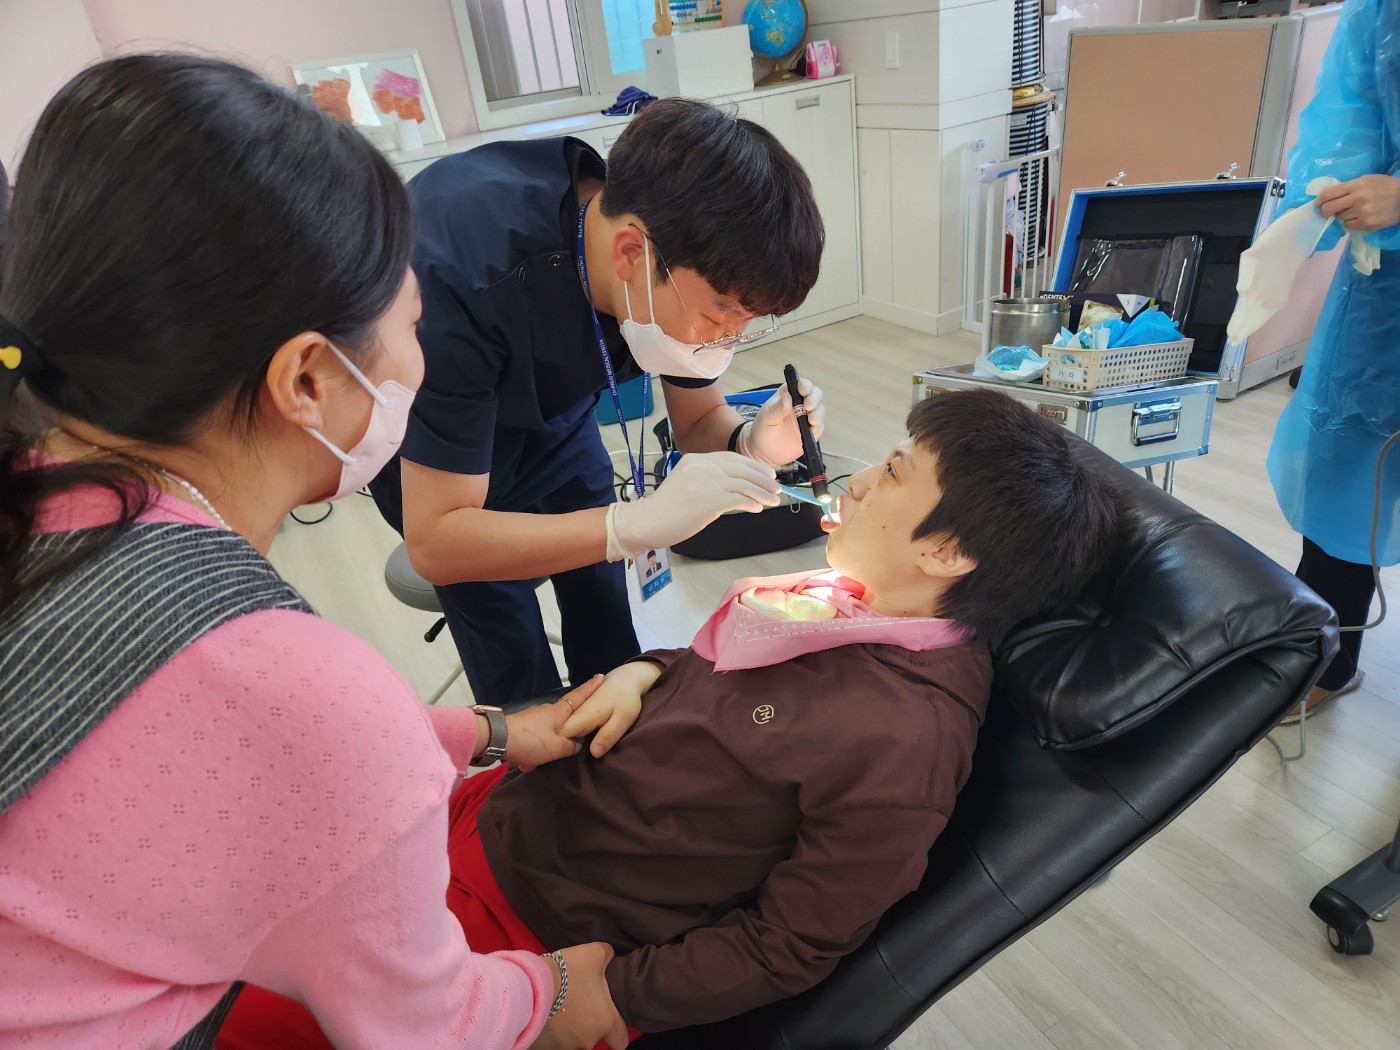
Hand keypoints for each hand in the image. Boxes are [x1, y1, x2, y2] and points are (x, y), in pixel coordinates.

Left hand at [503, 676, 603, 771]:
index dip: (591, 689)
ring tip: (534, 763)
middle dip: (563, 737)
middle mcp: (546, 711)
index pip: (579, 697)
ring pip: (545, 734)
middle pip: (563, 721)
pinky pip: (532, 739)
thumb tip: (575, 744)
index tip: (601, 678)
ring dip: (542, 750)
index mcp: (559, 712)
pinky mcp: (520, 726)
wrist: (496, 738)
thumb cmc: (531, 740)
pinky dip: (531, 751)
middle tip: (561, 751)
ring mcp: (532, 717)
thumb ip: (571, 746)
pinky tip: (524, 763)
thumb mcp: (557, 748)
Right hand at [531, 942, 628, 1049]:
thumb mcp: (595, 953)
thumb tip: (610, 957)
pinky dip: (550, 1030)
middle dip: (586, 1023)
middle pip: (592, 1037)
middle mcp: (588, 1039)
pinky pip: (552, 1041)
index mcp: (605, 1021)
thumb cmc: (567, 971)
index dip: (617, 1031)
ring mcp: (565, 1045)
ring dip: (568, 1027)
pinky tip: (545, 1015)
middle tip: (576, 1003)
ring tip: (557, 1007)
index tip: (609, 1020)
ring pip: (571, 1040)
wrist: (531, 984)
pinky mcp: (545, 1046)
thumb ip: (608, 957)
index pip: (620, 1040)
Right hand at [561, 661, 661, 756]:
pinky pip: (567, 724)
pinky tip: (572, 740)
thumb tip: (594, 754)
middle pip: (558, 733)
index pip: (561, 736)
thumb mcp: (623, 719)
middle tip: (555, 758)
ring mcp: (574, 710)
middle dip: (556, 746)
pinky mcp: (578, 710)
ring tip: (561, 751)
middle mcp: (574, 713)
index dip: (557, 749)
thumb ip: (608, 736)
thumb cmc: (626, 698)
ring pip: (561, 728)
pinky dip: (568, 732)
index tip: (559, 759)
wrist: (626, 678)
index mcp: (582, 716)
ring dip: (561, 740)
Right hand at [608, 452, 779, 560]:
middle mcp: (702, 466)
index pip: (731, 458)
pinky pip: (738, 499)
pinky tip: (757, 508)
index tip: (766, 473)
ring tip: (772, 500)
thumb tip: (738, 488)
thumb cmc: (667, 509)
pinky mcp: (709, 499)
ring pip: (744, 484)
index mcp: (695, 459)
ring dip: (762, 493)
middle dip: (762, 478)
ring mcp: (705, 482)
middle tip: (776, 487)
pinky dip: (751, 503)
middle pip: (741, 468)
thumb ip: (709, 480)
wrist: (647, 521)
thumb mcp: (688, 483)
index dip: (752, 466)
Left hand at [736, 377, 825, 467]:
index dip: (805, 385)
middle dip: (814, 399)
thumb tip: (789, 397)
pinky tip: (812, 430)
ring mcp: (807, 417)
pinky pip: (819, 427)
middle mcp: (800, 404)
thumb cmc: (763, 429)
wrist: (763, 451)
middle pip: (815, 395)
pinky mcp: (811, 431)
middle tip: (808, 406)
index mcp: (788, 394)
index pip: (800, 384)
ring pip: (819, 410)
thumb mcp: (767, 417)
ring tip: (811, 420)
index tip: (803, 391)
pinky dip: (818, 427)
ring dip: (818, 413)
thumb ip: (778, 407)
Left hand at [1314, 175, 1399, 232]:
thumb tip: (1330, 196)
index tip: (1319, 203)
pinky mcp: (1367, 224)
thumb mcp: (1367, 180)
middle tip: (1328, 211)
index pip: (1328, 194)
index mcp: (1356, 185)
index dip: (1320, 199)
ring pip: (1340, 218)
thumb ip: (1349, 187)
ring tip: (1354, 210)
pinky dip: (1351, 222)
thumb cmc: (1385, 186)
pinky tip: (1360, 217)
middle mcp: (1357, 199)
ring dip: (1342, 215)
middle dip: (1326, 211)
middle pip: (1329, 208)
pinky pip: (1349, 226)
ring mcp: (1362, 213)